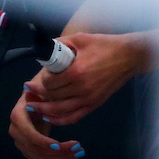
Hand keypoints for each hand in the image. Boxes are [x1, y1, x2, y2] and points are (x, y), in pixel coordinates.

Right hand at [8, 87, 84, 158]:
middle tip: (77, 148)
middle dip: (57, 153)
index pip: (29, 134)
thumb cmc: (44, 87)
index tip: (59, 145)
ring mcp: (22, 142)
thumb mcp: (44, 86)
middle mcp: (16, 131)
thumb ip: (39, 89)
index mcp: (18, 116)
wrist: (39, 95)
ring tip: (78, 154)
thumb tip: (28, 86)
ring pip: (39, 158)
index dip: (43, 142)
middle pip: (35, 150)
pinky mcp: (30, 149)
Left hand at [24, 32, 150, 126]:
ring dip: (43, 110)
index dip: (41, 81)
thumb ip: (61, 43)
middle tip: (30, 90)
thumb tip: (45, 48)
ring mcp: (88, 99)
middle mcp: (81, 88)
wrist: (128, 56)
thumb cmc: (105, 45)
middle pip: (52, 97)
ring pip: (59, 110)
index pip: (49, 82)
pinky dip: (59, 120)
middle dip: (39, 94)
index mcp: (76, 71)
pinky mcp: (94, 104)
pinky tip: (50, 116)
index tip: (38, 77)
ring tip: (32, 106)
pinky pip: (73, 117)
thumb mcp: (81, 39)